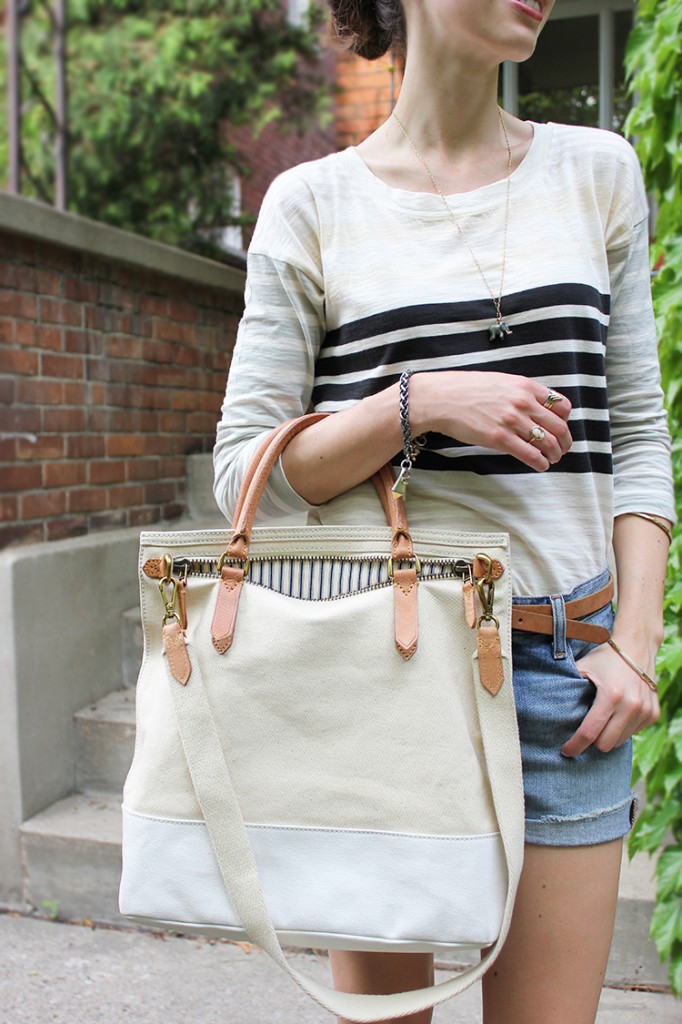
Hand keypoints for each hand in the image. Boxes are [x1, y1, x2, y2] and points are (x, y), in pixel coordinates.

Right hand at [409, 371, 572, 470]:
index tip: (560, 428)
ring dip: (555, 454)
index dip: (565, 420)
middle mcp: (523, 403)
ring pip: (548, 442)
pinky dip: (540, 463)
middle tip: (562, 449)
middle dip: (565, 442)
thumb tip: (534, 407)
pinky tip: (540, 466)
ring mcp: (512, 421)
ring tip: (552, 459)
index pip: (561, 405)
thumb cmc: (466, 390)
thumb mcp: (500, 382)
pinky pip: (530, 454)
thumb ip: (520, 393)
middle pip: (559, 426)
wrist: (441, 398)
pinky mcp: (500, 439)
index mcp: (525, 386)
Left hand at [560, 641, 659, 756]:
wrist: (637, 647)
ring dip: (608, 736)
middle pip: (605, 744)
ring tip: (601, 721)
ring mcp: (644, 711)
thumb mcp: (583, 667)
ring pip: (620, 741)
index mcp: (610, 696)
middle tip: (583, 734)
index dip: (575, 745)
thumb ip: (567, 686)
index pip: (590, 733)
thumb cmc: (605, 657)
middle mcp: (631, 706)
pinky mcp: (653, 714)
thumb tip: (546, 705)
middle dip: (591, 743)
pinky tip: (617, 714)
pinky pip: (633, 733)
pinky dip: (622, 729)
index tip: (566, 751)